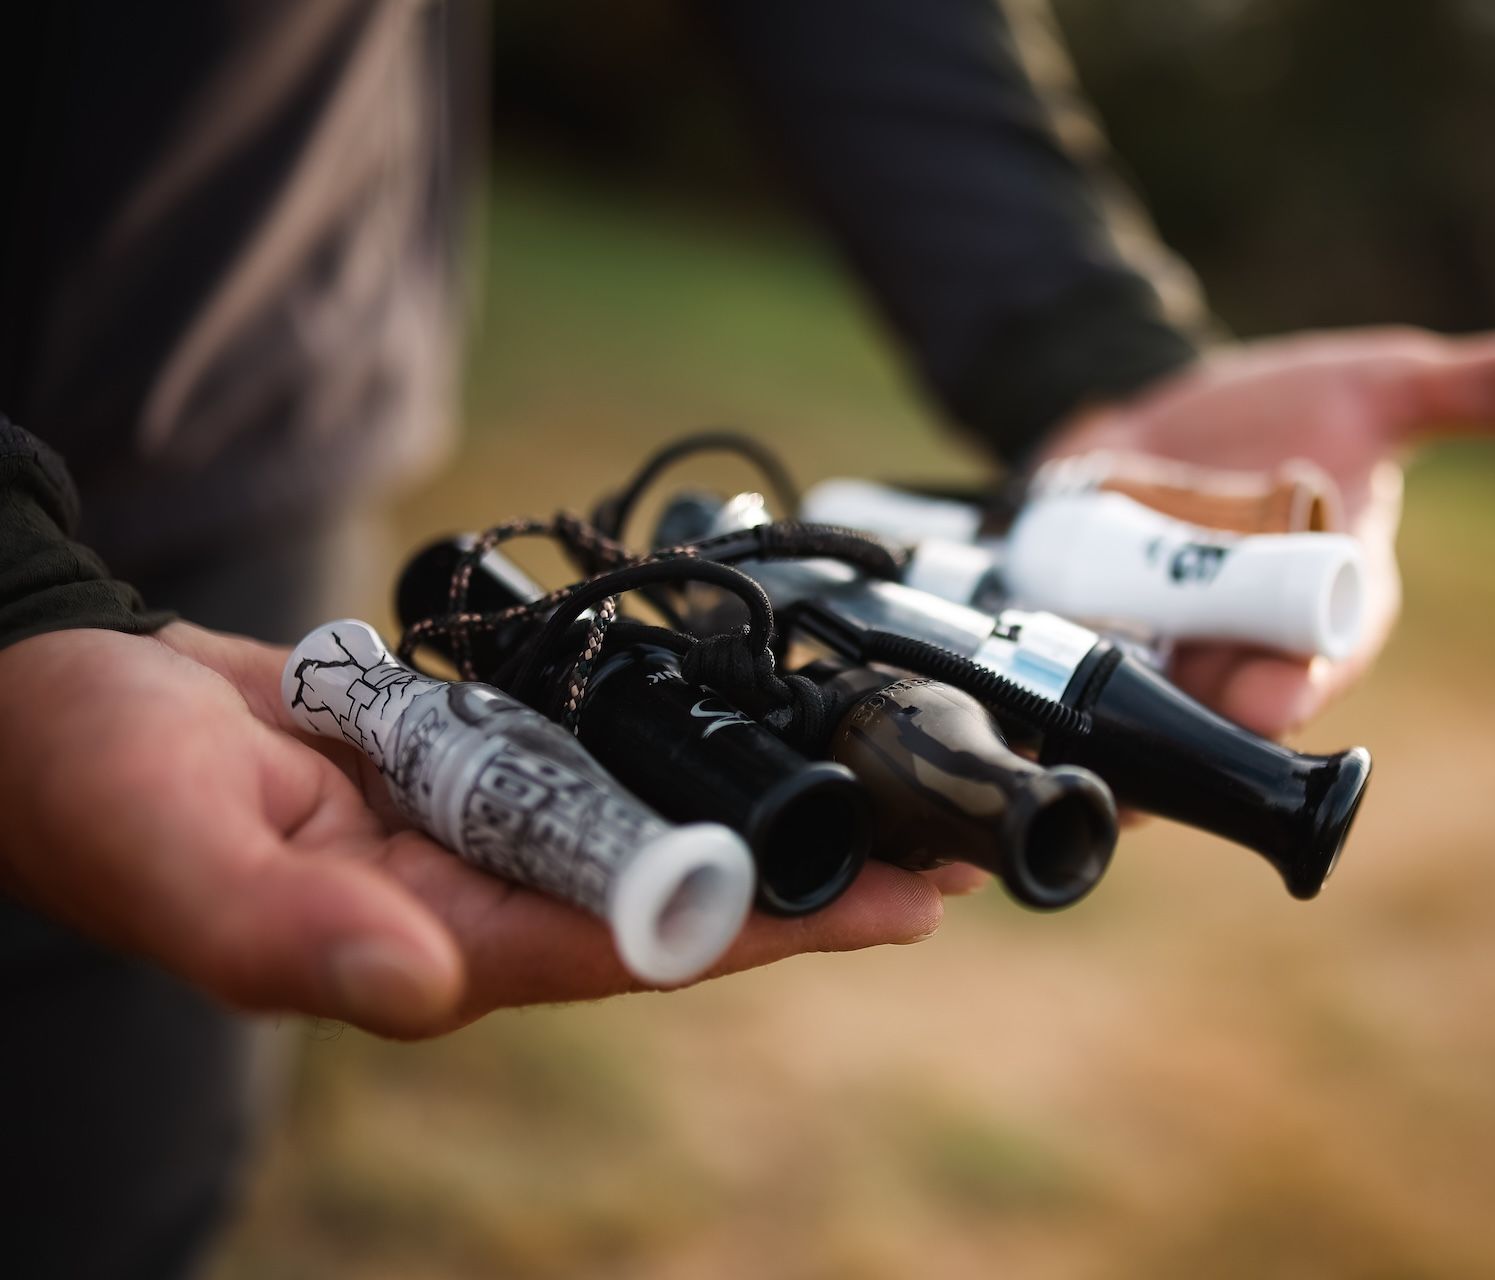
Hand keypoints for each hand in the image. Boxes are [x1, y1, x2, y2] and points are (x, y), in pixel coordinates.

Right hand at [0, 623, 952, 1037]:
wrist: (55, 708)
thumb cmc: (93, 789)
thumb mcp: (177, 857)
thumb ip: (292, 934)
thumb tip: (427, 987)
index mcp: (431, 942)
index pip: (640, 943)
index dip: (777, 930)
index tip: (903, 907)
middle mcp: (475, 898)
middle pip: (681, 893)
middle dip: (815, 879)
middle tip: (951, 847)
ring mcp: (475, 830)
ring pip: (655, 827)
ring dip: (771, 812)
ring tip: (889, 789)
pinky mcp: (463, 767)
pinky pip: (597, 764)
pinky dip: (684, 752)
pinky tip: (753, 737)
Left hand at [1039, 324, 1494, 736]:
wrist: (1156, 408)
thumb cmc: (1288, 409)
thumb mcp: (1381, 385)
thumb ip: (1491, 390)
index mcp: (1331, 605)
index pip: (1328, 656)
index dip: (1303, 680)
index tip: (1275, 697)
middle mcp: (1254, 651)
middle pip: (1229, 706)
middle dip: (1197, 717)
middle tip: (1158, 707)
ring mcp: (1170, 664)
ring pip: (1148, 724)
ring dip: (1115, 733)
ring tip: (1074, 732)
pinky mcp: (1094, 660)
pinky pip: (1075, 710)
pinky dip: (1050, 719)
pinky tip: (1015, 724)